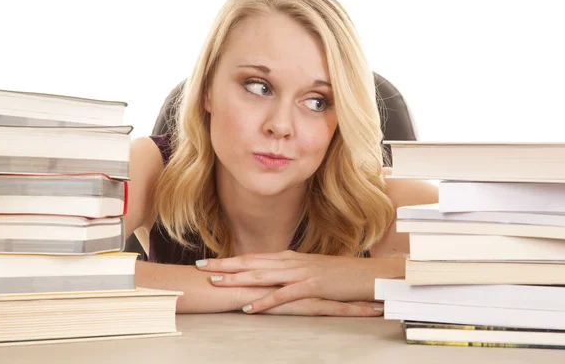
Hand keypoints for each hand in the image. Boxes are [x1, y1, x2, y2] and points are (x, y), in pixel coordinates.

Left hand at [195, 250, 382, 313]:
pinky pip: (282, 295)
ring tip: (216, 283)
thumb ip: (288, 273)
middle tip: (200, 266)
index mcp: (288, 257)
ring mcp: (300, 272)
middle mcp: (290, 261)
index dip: (229, 259)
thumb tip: (270, 277)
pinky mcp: (310, 286)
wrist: (364, 274)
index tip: (208, 261)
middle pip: (251, 262)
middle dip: (224, 265)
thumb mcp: (309, 270)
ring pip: (262, 275)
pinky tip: (249, 308)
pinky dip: (264, 301)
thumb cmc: (337, 275)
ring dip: (237, 279)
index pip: (252, 257)